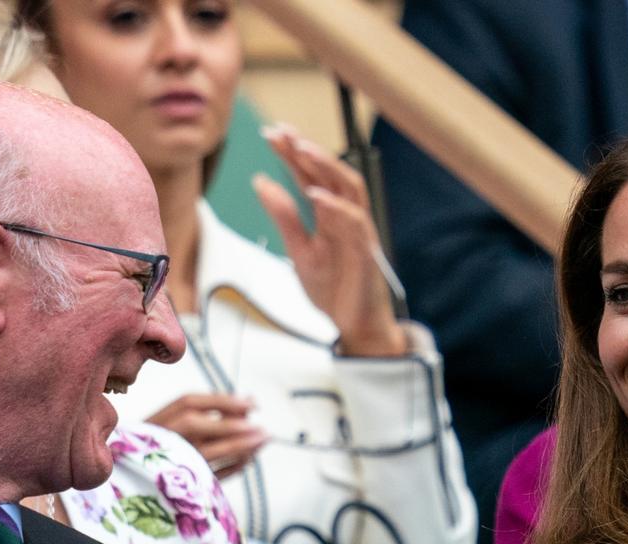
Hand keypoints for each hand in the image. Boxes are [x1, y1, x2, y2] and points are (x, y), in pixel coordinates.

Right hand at [146, 394, 266, 478]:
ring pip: (207, 452)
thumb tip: (249, 403)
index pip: (189, 402)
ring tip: (263, 440)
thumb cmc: (160, 447)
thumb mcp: (175, 424)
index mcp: (158, 419)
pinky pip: (211, 476)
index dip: (222, 400)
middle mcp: (160, 438)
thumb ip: (207, 413)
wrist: (133, 477)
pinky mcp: (180, 485)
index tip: (252, 403)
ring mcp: (169, 462)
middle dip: (232, 424)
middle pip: (196, 425)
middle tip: (262, 427)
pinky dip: (233, 467)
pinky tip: (248, 459)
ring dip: (240, 446)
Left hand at [254, 124, 407, 356]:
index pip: (310, 176)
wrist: (356, 325)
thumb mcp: (299, 251)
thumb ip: (284, 218)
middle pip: (331, 174)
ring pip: (349, 189)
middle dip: (308, 151)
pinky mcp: (366, 253)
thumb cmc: (334, 288)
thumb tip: (261, 181)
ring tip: (302, 151)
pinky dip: (336, 208)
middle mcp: (347, 217)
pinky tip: (316, 195)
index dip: (292, 154)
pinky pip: (356, 224)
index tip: (271, 133)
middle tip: (284, 132)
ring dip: (326, 168)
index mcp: (330, 215)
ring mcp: (360, 233)